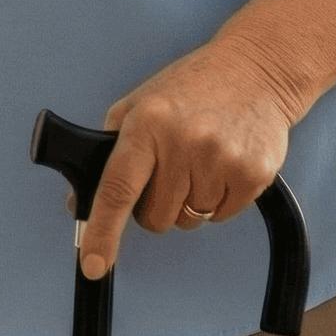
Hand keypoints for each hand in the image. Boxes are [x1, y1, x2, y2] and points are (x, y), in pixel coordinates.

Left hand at [70, 34, 299, 280]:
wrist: (255, 70)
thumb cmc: (190, 88)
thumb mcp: (137, 105)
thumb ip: (107, 153)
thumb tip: (79, 205)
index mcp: (146, 124)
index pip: (116, 188)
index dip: (102, 232)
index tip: (93, 265)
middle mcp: (183, 142)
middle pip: (155, 217)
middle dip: (154, 205)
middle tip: (168, 170)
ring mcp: (221, 159)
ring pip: (189, 221)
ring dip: (188, 202)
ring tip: (198, 159)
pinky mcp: (253, 174)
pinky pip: (221, 217)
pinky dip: (217, 201)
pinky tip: (221, 164)